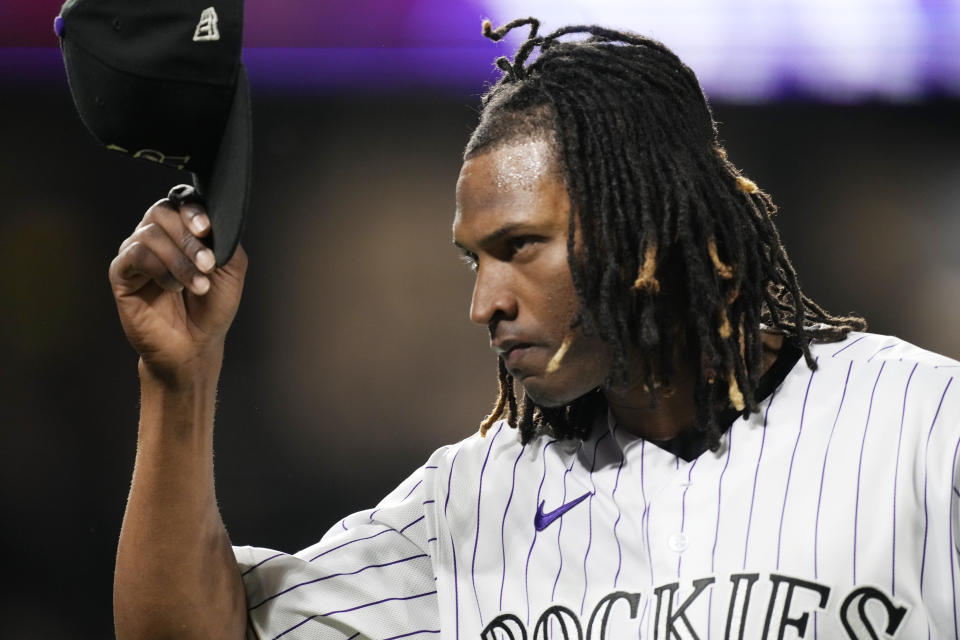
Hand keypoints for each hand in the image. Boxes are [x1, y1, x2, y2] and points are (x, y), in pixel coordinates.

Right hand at [109, 185, 247, 383]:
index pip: (181, 201)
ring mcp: (136, 253)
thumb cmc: (212, 307)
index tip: (207, 229)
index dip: (193, 210)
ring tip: (198, 286)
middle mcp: (157, 236)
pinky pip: (134, 256)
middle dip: (188, 238)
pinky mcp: (121, 273)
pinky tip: (173, 288)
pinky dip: (159, 269)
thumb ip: (226, 240)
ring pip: (150, 235)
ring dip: (179, 260)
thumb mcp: (231, 270)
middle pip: (162, 212)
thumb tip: (213, 221)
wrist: (195, 344)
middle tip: (208, 264)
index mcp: (182, 230)